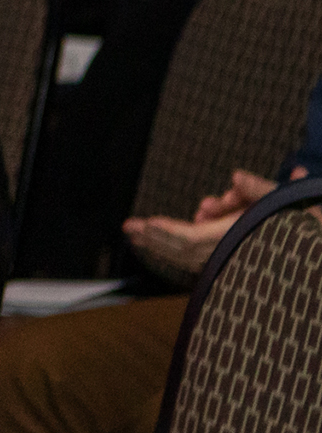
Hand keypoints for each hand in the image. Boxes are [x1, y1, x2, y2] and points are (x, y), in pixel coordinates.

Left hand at [122, 169, 284, 274]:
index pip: (197, 239)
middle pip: (185, 249)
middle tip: (129, 227)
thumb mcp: (282, 196)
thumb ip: (259, 188)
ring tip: (136, 233)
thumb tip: (236, 176)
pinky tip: (156, 241)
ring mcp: (229, 256)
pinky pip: (195, 256)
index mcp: (239, 237)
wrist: (315, 240)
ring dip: (161, 244)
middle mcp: (231, 250)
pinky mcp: (228, 256)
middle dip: (156, 238)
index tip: (150, 224)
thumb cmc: (300, 216)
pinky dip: (175, 249)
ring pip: (187, 255)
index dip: (172, 233)